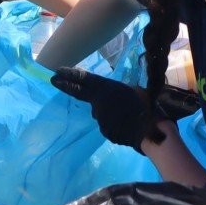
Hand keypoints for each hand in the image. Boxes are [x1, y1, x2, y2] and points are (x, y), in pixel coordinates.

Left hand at [50, 68, 199, 148]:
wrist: (152, 128)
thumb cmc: (146, 103)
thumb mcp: (131, 89)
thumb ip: (114, 92)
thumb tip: (109, 98)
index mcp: (105, 89)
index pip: (83, 80)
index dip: (69, 75)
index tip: (56, 72)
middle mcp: (98, 104)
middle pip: (80, 94)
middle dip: (65, 86)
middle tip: (53, 80)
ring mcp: (100, 119)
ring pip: (100, 113)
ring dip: (108, 112)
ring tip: (126, 113)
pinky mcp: (106, 132)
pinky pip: (108, 124)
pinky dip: (115, 123)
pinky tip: (128, 124)